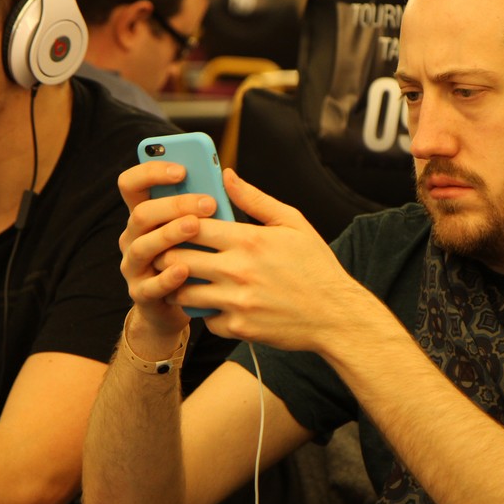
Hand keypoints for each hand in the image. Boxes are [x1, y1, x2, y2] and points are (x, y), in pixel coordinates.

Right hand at [116, 160, 219, 347]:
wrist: (191, 306)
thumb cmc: (202, 258)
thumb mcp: (204, 228)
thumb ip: (208, 203)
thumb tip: (227, 175)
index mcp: (146, 215)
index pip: (131, 184)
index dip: (151, 172)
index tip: (182, 169)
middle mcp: (133, 237)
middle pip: (141, 214)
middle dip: (174, 205)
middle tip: (208, 202)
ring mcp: (134, 266)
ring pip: (142, 246)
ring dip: (168, 234)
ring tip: (195, 227)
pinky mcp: (142, 294)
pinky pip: (150, 285)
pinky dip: (167, 276)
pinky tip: (185, 269)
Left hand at [177, 169, 378, 352]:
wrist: (335, 314)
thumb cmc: (315, 266)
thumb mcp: (292, 223)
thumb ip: (255, 199)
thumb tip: (227, 175)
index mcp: (249, 239)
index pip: (191, 225)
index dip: (176, 223)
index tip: (175, 224)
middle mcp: (238, 270)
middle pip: (177, 258)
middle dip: (168, 253)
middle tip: (170, 252)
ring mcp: (236, 302)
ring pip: (182, 291)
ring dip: (180, 284)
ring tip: (186, 278)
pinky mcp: (239, 327)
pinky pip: (205, 319)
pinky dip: (206, 311)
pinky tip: (215, 303)